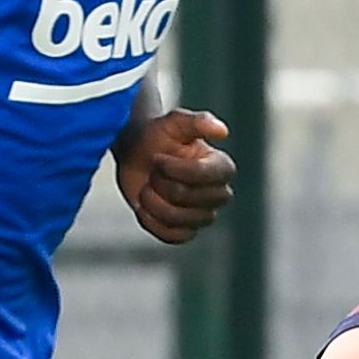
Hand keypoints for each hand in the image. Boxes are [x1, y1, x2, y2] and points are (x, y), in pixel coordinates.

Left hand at [114, 108, 234, 244]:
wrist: (136, 153)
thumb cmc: (158, 135)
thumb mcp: (174, 122)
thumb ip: (197, 122)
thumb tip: (222, 130)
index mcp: (221, 167)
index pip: (206, 176)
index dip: (176, 169)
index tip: (157, 157)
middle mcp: (217, 194)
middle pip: (190, 199)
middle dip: (162, 184)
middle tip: (153, 171)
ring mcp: (201, 215)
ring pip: (180, 221)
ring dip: (154, 203)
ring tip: (147, 187)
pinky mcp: (183, 230)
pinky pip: (172, 236)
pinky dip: (152, 222)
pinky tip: (144, 206)